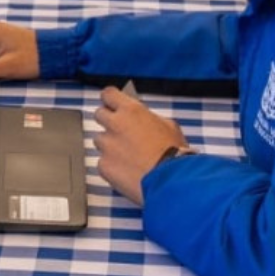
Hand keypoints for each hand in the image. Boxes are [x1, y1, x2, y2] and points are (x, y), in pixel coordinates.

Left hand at [93, 87, 188, 205]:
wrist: (171, 181)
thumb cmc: (175, 154)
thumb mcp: (169, 126)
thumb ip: (149, 118)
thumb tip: (143, 119)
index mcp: (131, 111)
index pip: (108, 94)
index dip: (110, 100)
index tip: (112, 104)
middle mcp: (114, 124)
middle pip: (99, 115)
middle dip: (109, 122)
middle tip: (122, 132)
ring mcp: (107, 146)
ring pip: (100, 141)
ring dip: (110, 146)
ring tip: (129, 156)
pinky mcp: (103, 165)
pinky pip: (102, 162)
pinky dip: (112, 166)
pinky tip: (127, 171)